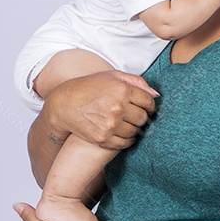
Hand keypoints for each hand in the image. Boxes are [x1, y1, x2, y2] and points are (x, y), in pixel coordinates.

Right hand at [41, 71, 157, 149]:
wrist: (64, 104)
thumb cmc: (90, 87)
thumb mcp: (112, 76)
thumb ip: (137, 82)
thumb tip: (156, 94)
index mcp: (122, 90)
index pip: (148, 102)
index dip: (150, 106)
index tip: (146, 108)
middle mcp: (117, 107)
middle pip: (143, 118)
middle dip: (142, 117)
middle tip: (135, 116)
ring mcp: (110, 125)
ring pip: (135, 132)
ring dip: (134, 129)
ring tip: (126, 123)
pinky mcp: (102, 138)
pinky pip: (124, 143)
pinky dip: (126, 140)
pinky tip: (122, 133)